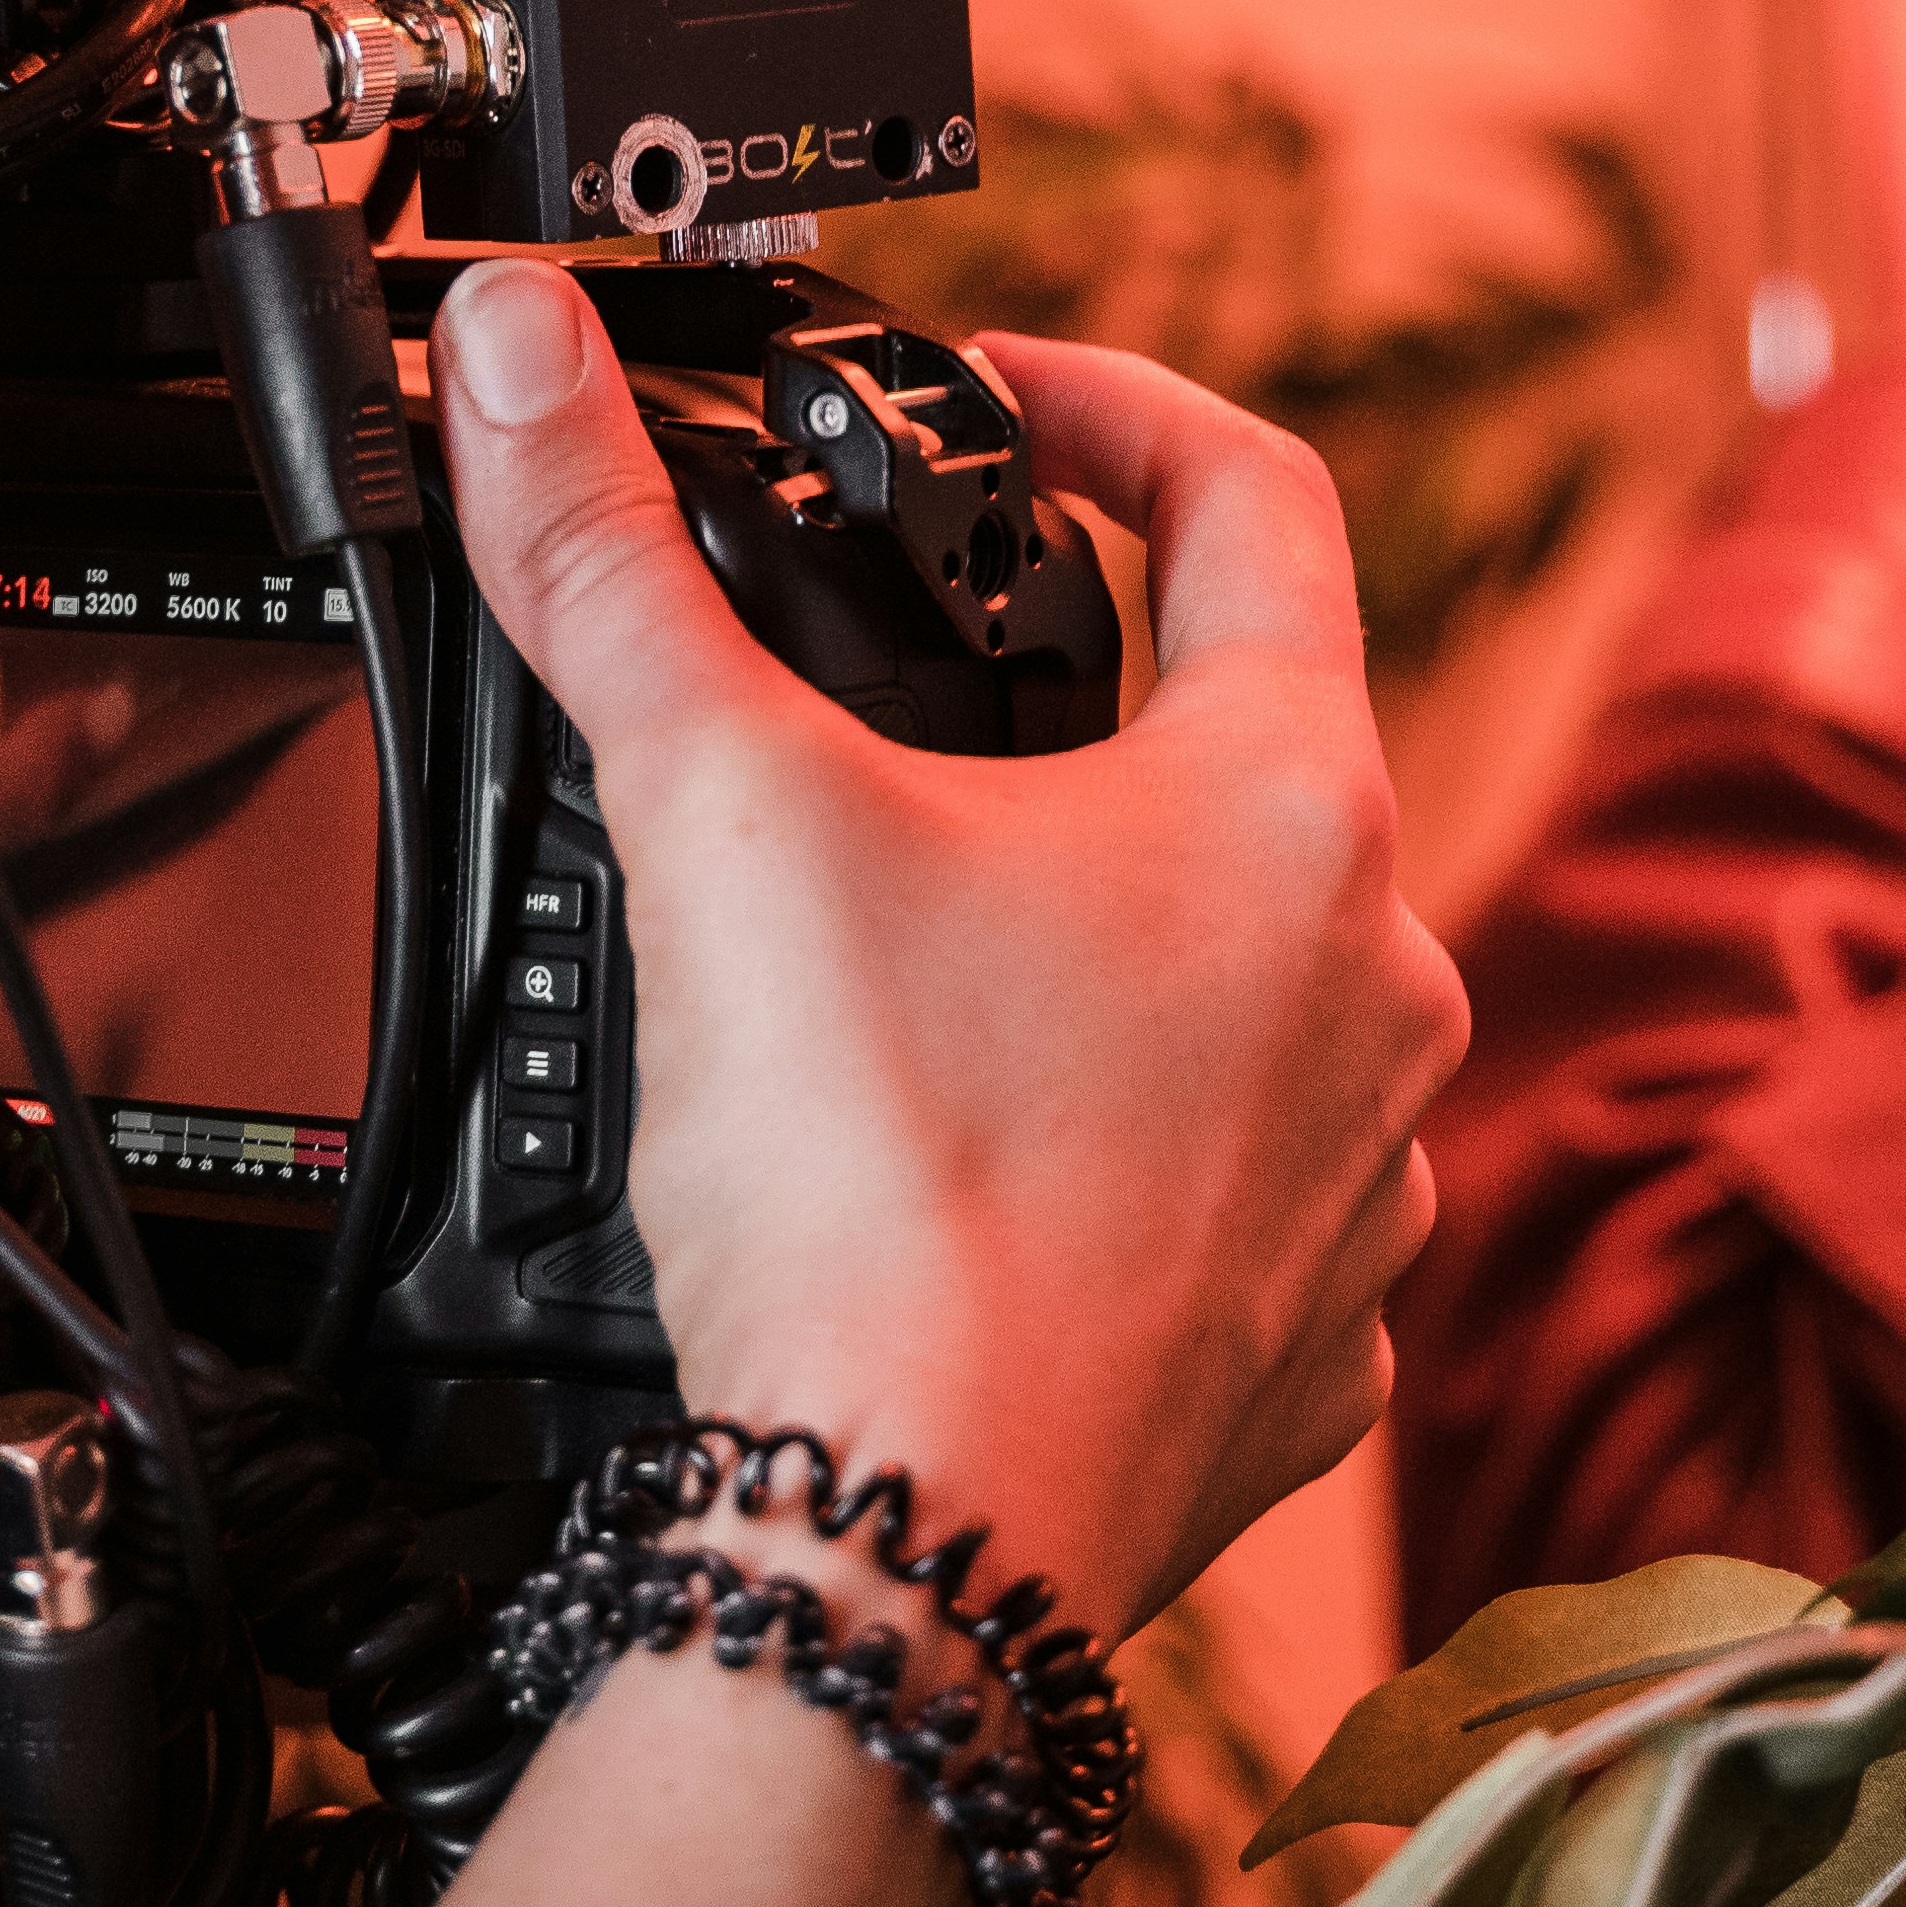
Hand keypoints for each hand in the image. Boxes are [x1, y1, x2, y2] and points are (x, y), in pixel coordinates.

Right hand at [431, 260, 1464, 1633]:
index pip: (1257, 498)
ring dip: (1116, 943)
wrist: (914, 1556)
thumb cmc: (879, 1192)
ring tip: (932, 953)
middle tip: (922, 702)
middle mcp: (1379, 982)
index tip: (1006, 412)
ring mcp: (1360, 1182)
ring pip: (1256, 988)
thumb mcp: (715, 804)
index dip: (1115, 412)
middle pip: (1250, 750)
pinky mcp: (1296, 1352)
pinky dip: (1121, 1159)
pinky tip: (983, 1169)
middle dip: (1081, 705)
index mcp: (1287, 803)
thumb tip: (526, 351)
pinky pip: (1236, 1200)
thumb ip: (606, 555)